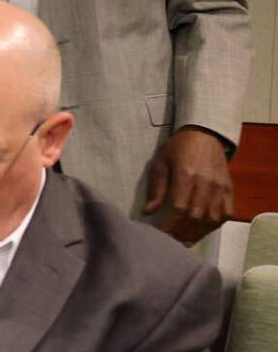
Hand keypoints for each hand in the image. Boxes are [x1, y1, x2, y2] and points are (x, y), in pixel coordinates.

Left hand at [144, 126, 234, 243]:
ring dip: (198, 233)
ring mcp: (220, 187)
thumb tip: (148, 212)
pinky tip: (202, 231)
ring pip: (211, 218)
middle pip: (196, 216)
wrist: (204, 135)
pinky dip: (214, 226)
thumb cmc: (177, 148)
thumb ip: (156, 188)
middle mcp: (206, 183)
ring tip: (184, 241)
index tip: (161, 235)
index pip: (180, 208)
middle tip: (171, 242)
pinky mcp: (229, 190)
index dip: (171, 225)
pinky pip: (226, 213)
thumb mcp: (160, 162)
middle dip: (182, 232)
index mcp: (186, 174)